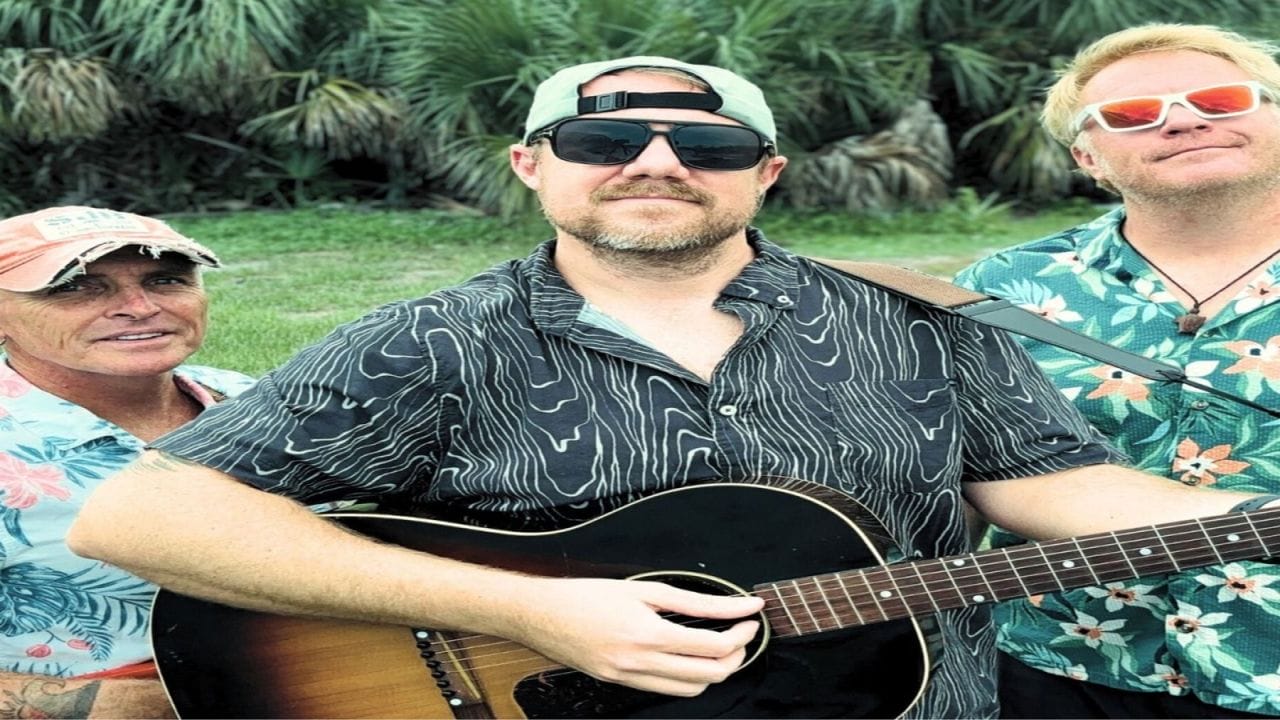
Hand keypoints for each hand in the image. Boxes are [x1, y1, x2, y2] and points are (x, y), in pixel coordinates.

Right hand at [505, 577, 763, 696]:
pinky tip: (687, 656)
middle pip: (709, 675)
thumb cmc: (587, 594)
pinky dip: (686, 677)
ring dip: (714, 671)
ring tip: (720, 646)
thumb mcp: (645, 588)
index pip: (713, 646)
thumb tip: (737, 604)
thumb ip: (695, 601)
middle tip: (742, 633)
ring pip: (690, 689)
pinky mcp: (619, 684)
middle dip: (736, 655)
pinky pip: (665, 690)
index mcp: (648, 635)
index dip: (741, 633)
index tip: (752, 617)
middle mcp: (639, 664)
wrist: (540, 615)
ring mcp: (629, 679)